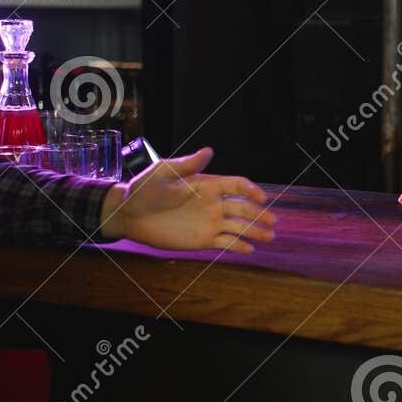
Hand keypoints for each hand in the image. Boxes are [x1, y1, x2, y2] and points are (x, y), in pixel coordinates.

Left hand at [99, 147, 274, 253]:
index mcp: (207, 184)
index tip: (260, 198)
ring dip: (255, 231)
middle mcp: (213, 203)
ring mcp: (210, 222)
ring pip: (239, 227)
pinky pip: (226, 243)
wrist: (129, 215)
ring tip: (269, 237)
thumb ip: (187, 165)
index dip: (250, 190)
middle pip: (243, 208)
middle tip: (272, 222)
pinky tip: (249, 250)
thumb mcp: (163, 172)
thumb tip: (209, 151)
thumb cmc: (144, 189)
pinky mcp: (203, 240)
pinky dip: (239, 246)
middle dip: (259, 214)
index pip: (235, 185)